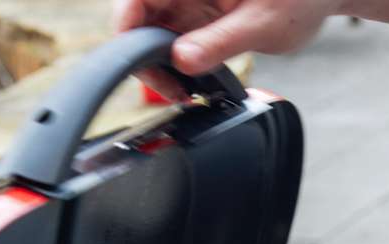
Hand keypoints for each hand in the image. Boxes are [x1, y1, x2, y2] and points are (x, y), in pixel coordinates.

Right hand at [113, 0, 339, 75]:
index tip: (133, 60)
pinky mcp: (199, 16)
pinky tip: (195, 82)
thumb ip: (221, 42)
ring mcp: (190, 1)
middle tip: (170, 88)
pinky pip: (175, 40)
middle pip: (140, 17)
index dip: (126, 27)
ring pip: (154, 33)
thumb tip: (183, 61)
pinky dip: (179, 64)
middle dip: (146, 55)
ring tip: (185, 90)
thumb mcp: (263, 24)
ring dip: (162, 64)